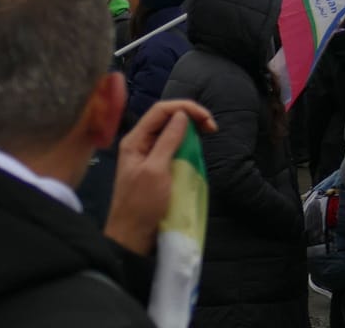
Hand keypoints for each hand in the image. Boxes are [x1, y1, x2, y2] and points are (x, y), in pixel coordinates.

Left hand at [104, 100, 216, 255]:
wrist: (133, 236)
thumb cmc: (142, 204)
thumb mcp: (156, 170)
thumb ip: (168, 140)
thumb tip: (182, 115)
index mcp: (135, 140)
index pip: (161, 110)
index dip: (186, 108)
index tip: (207, 120)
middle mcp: (140, 143)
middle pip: (167, 118)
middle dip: (191, 117)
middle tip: (211, 128)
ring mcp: (148, 155)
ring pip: (172, 131)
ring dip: (191, 130)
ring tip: (206, 136)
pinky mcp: (157, 166)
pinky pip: (174, 146)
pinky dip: (187, 144)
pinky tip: (196, 149)